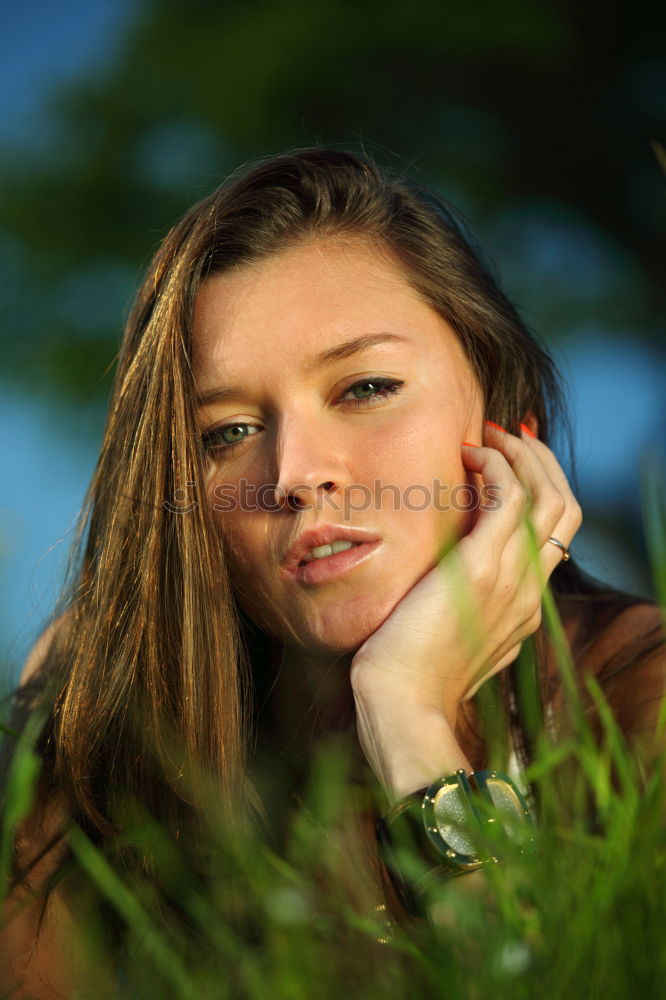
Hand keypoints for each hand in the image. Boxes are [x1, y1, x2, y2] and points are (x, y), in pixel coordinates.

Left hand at [350, 422, 581, 796]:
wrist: (400, 704)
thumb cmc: (407, 677)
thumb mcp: (445, 640)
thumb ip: (461, 610)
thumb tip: (446, 583)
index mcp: (524, 607)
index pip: (554, 536)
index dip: (541, 491)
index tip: (511, 463)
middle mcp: (529, 589)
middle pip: (565, 508)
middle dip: (542, 463)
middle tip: (507, 436)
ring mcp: (513, 577)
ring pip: (549, 495)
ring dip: (522, 455)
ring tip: (487, 435)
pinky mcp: (483, 565)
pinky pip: (511, 496)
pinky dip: (497, 465)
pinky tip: (468, 454)